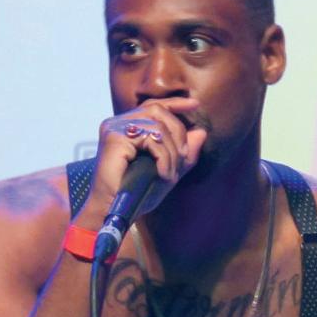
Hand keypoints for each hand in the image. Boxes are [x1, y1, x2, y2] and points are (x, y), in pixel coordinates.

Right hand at [86, 97, 206, 218]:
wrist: (114, 212)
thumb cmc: (136, 195)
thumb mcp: (167, 172)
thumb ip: (184, 154)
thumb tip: (202, 132)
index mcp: (127, 127)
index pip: (153, 106)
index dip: (174, 103)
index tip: (195, 105)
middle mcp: (117, 123)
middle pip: (158, 111)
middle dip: (178, 134)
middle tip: (184, 159)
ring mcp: (113, 128)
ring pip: (157, 126)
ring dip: (172, 151)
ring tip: (170, 173)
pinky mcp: (114, 138)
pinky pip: (150, 138)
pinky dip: (163, 157)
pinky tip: (163, 173)